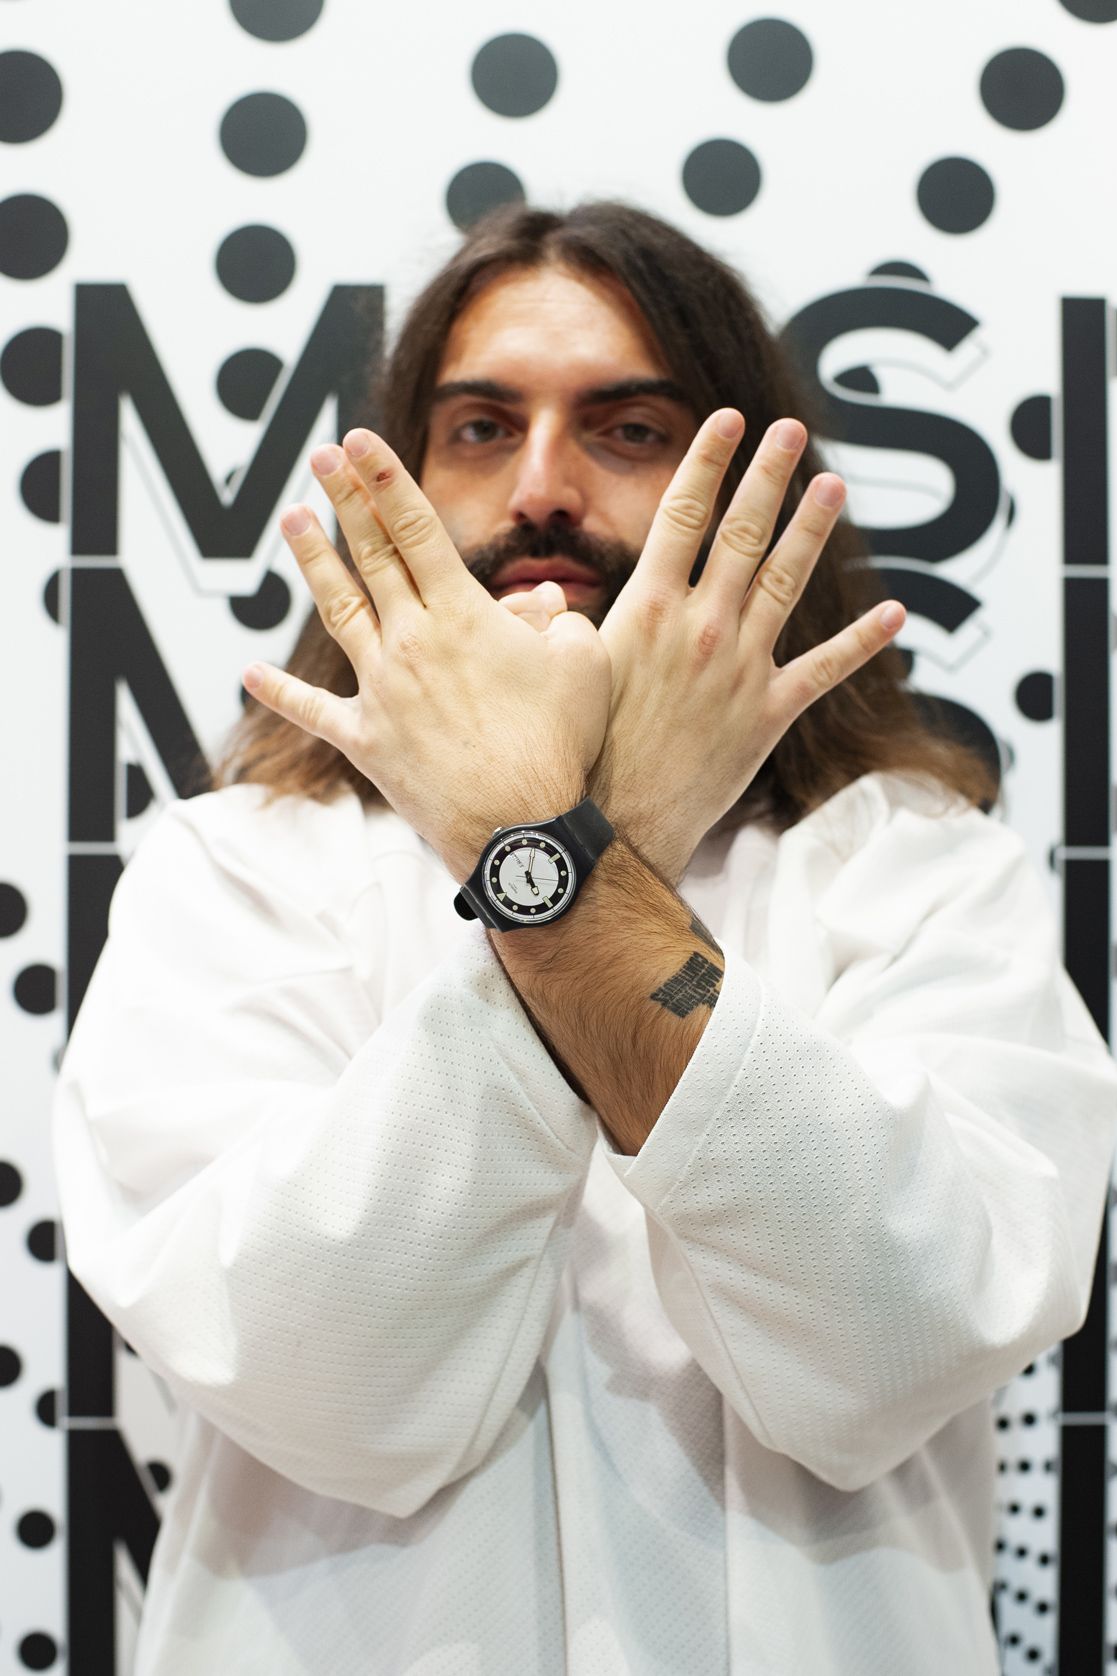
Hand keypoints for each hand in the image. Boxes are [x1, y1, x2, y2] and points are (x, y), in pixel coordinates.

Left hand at [241, 433, 610, 880]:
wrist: (521, 828)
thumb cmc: (560, 747)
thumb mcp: (582, 666)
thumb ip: (560, 621)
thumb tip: (542, 600)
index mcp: (463, 614)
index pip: (415, 528)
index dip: (384, 478)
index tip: (359, 441)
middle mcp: (412, 641)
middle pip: (371, 556)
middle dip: (344, 500)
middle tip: (321, 457)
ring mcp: (383, 690)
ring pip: (338, 612)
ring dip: (312, 562)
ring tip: (291, 519)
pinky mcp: (366, 741)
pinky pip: (314, 711)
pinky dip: (280, 693)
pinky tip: (250, 672)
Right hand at [588, 411, 905, 883]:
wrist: (612, 828)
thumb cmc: (575, 754)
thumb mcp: (558, 673)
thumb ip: (556, 625)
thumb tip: (543, 598)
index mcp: (646, 608)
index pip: (682, 512)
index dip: (708, 460)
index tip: (728, 419)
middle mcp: (701, 627)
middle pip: (743, 532)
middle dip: (768, 475)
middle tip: (790, 432)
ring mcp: (741, 669)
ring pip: (787, 583)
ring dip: (813, 530)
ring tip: (833, 485)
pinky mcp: (769, 714)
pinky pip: (826, 669)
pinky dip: (862, 640)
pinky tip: (894, 612)